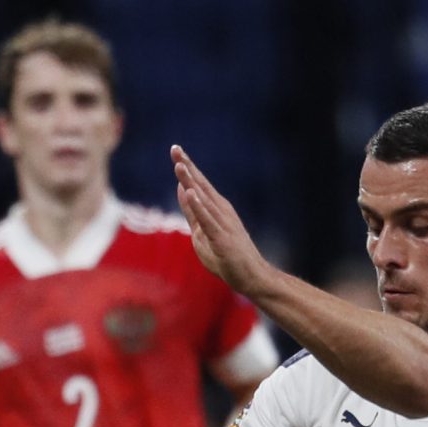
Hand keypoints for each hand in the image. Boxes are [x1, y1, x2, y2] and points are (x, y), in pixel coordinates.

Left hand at [171, 146, 271, 295]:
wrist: (252, 278)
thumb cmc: (227, 257)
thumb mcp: (202, 232)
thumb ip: (192, 211)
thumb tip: (182, 187)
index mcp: (217, 208)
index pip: (199, 185)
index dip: (187, 167)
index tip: (175, 149)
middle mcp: (222, 211)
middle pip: (201, 186)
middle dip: (187, 168)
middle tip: (175, 149)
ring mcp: (223, 224)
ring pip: (204, 200)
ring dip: (192, 182)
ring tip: (180, 166)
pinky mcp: (223, 239)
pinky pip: (209, 221)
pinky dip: (199, 206)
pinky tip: (191, 193)